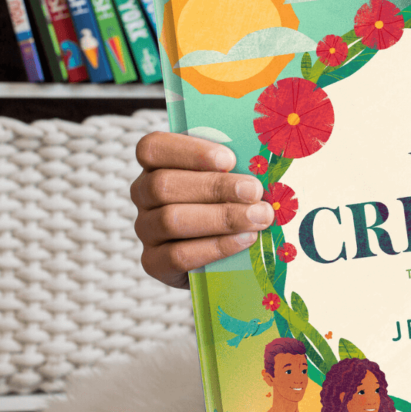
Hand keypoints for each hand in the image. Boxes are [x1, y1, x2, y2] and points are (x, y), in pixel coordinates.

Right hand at [130, 132, 274, 288]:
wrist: (225, 252)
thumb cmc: (232, 199)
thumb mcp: (234, 173)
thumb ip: (239, 162)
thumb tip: (265, 153)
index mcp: (158, 163)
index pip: (154, 148)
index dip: (189, 151)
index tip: (229, 159)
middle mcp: (144, 194)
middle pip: (164, 185)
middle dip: (215, 187)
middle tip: (255, 192)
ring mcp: (146, 229)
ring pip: (171, 220)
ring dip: (221, 218)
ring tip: (259, 217)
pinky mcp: (154, 263)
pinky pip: (177, 256)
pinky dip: (216, 247)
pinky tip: (245, 239)